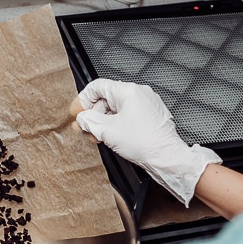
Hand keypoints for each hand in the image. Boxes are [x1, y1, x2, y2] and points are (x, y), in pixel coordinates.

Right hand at [75, 79, 220, 205]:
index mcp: (128, 91)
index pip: (97, 86)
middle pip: (106, 98)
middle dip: (92, 114)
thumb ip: (89, 121)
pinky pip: (126, 115)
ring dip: (103, 121)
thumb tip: (82, 118)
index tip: (77, 112)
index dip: (83, 99)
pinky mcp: (149, 116)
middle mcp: (138, 93)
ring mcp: (146, 104)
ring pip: (116, 108)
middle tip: (84, 128)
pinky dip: (115, 124)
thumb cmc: (145, 142)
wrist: (165, 157)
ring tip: (97, 136)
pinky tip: (110, 136)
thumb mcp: (107, 131)